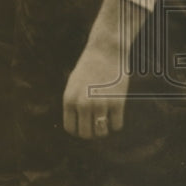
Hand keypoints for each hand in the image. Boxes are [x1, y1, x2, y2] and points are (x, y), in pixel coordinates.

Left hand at [62, 0, 143, 138]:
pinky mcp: (117, 103)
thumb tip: (79, 127)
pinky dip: (116, 123)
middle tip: (97, 124)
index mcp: (69, 99)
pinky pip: (116, 126)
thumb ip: (74, 104)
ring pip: (101, 133)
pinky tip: (115, 112)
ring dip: (104, 130)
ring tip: (105, 119)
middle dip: (92, 132)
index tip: (85, 125)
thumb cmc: (89, 68)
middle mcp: (82, 104)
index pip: (71, 129)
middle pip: (86, 134)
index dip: (79, 131)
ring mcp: (100, 104)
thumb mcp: (74, 85)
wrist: (105, 51)